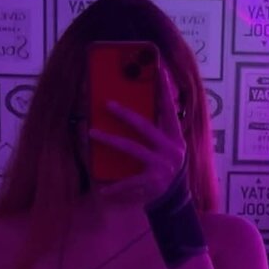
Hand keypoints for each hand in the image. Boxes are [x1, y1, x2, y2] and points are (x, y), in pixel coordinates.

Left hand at [88, 64, 186, 203]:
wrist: (175, 198)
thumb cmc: (166, 166)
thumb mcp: (168, 147)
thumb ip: (159, 130)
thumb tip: (137, 108)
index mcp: (175, 137)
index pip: (170, 110)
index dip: (164, 90)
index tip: (158, 69)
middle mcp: (171, 149)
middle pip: (145, 126)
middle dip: (125, 114)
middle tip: (108, 104)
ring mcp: (161, 166)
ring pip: (131, 147)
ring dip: (110, 139)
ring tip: (92, 132)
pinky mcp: (152, 182)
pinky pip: (129, 182)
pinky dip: (114, 187)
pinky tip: (102, 189)